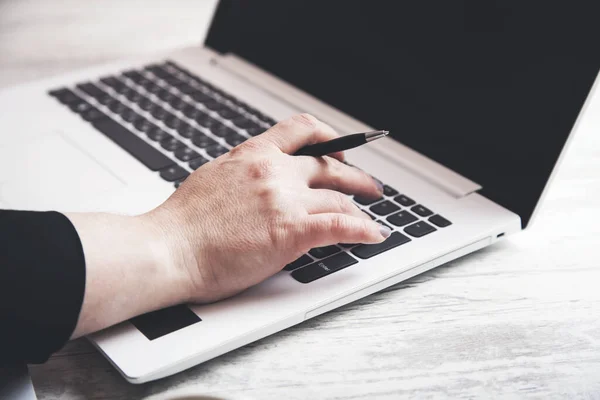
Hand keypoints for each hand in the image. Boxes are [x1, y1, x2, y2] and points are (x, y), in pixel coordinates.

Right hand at [146, 114, 387, 302]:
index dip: (329, 137)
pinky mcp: (291, 231)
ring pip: (338, 198)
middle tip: (369, 185)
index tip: (339, 151)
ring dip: (360, 207)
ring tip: (370, 216)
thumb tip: (258, 177)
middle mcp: (274, 171)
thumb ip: (244, 172)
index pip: (302, 129)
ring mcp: (285, 200)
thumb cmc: (183, 222)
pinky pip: (341, 226)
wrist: (169, 248)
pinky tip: (374, 234)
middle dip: (356, 176)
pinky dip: (364, 229)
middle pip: (329, 166)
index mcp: (254, 154)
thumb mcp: (215, 176)